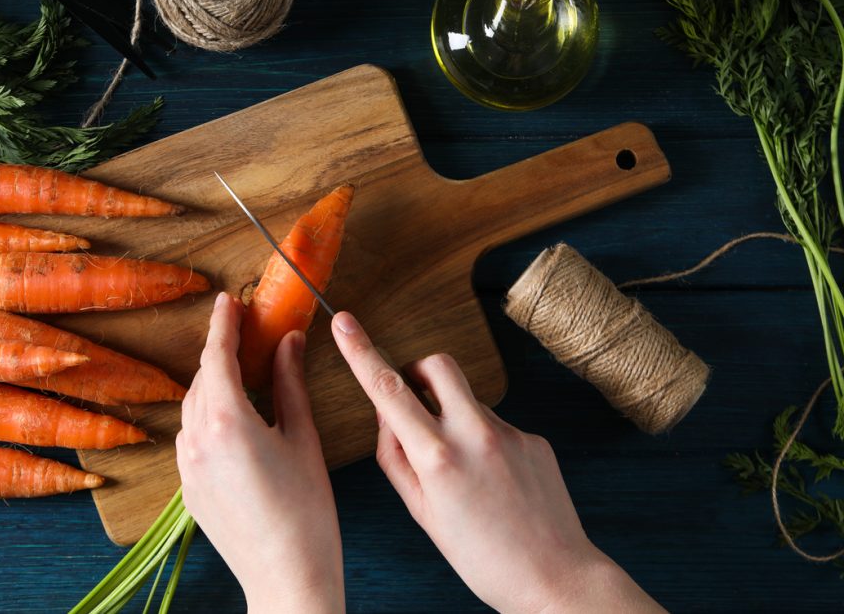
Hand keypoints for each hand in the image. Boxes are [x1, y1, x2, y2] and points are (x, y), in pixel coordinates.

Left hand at [176, 293, 344, 613]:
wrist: (286, 576)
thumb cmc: (307, 511)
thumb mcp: (303, 437)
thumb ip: (290, 383)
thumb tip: (289, 341)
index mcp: (228, 421)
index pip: (219, 356)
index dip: (224, 324)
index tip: (228, 300)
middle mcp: (197, 439)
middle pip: (204, 379)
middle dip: (221, 353)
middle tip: (244, 331)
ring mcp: (188, 467)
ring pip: (194, 408)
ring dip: (214, 385)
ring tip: (243, 374)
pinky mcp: (188, 489)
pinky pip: (192, 437)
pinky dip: (208, 417)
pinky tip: (235, 420)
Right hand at [331, 312, 664, 613]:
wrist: (555, 578)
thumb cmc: (483, 558)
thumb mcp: (423, 515)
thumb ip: (397, 459)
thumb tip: (386, 417)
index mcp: (438, 459)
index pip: (388, 391)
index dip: (361, 351)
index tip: (345, 323)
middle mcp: (475, 435)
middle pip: (437, 365)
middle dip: (417, 371)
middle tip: (414, 399)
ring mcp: (510, 433)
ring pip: (468, 399)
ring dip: (453, 416)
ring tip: (464, 471)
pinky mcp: (534, 439)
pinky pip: (497, 424)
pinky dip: (484, 442)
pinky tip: (494, 482)